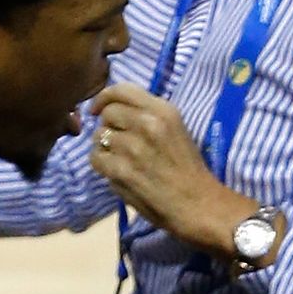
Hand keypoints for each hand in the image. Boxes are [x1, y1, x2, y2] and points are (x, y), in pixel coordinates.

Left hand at [89, 83, 253, 256]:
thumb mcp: (175, 129)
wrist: (197, 204)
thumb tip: (111, 111)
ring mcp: (133, 147)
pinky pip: (95, 158)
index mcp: (163, 110)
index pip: (122, 90)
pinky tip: (116, 172)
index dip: (104, 98)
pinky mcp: (121, 170)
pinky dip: (101, 165)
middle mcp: (148, 123)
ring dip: (104, 147)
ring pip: (98, 136)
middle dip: (108, 126)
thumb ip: (147, 116)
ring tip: (120, 159)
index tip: (98, 109)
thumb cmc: (188, 169)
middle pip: (107, 113)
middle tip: (118, 142)